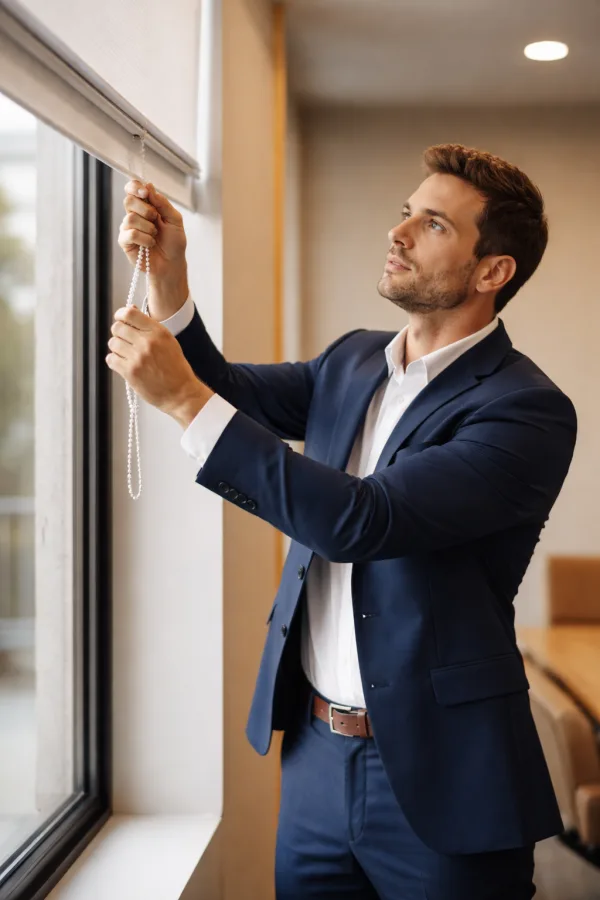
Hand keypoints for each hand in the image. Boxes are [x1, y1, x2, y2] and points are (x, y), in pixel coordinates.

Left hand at [106, 305, 213, 426]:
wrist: (181, 393)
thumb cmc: (175, 368)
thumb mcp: (168, 341)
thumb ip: (148, 326)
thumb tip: (130, 309)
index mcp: (158, 332)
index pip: (129, 313)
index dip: (120, 314)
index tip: (120, 319)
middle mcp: (147, 343)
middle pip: (117, 328)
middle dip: (118, 333)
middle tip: (124, 340)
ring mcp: (138, 358)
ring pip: (112, 343)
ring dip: (117, 348)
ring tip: (126, 354)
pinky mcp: (130, 372)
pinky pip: (111, 359)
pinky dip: (115, 361)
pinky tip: (124, 364)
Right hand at [119, 181, 188, 312]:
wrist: (172, 263)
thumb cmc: (174, 242)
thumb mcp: (175, 220)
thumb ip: (162, 203)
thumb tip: (149, 186)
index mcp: (146, 206)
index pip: (133, 189)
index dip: (135, 187)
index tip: (145, 193)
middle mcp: (135, 214)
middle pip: (129, 200)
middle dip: (146, 210)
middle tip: (156, 220)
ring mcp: (128, 228)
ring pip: (131, 218)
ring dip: (148, 228)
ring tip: (155, 236)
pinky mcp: (125, 241)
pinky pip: (130, 234)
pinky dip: (144, 239)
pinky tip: (150, 244)